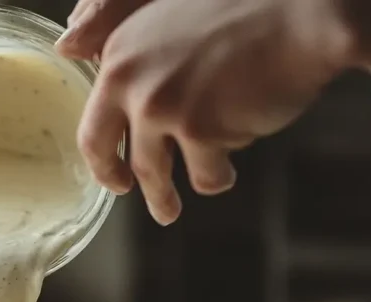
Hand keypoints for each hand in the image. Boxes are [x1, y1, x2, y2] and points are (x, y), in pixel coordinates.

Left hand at [73, 0, 352, 224]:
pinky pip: (203, 174)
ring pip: (153, 173)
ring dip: (162, 199)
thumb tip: (69, 44)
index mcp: (121, 51)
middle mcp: (130, 79)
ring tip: (168, 212)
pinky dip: (218, 174)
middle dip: (114, 179)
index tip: (112, 165)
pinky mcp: (199, 130)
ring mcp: (161, 105)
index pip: (94, 114)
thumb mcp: (170, 17)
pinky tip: (231, 163)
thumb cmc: (246, 9)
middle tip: (123, 192)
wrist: (301, 11)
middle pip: (102, 149)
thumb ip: (130, 47)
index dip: (100, 149)